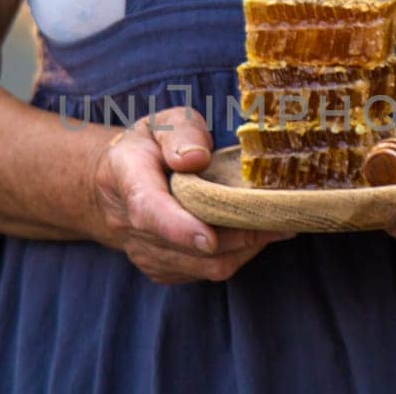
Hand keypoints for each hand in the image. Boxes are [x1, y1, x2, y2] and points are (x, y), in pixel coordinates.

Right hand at [92, 107, 293, 283]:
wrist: (115, 186)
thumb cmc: (148, 148)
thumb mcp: (163, 123)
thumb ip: (180, 134)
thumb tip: (196, 158)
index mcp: (128, 177)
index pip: (148, 209)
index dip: (178, 227)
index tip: (206, 237)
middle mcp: (130, 224)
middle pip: (190, 245)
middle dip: (239, 234)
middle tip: (281, 215)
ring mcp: (146, 253)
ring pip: (206, 265)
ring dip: (245, 246)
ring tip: (276, 222)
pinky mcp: (162, 270)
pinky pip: (207, 272)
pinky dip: (237, 255)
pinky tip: (250, 231)